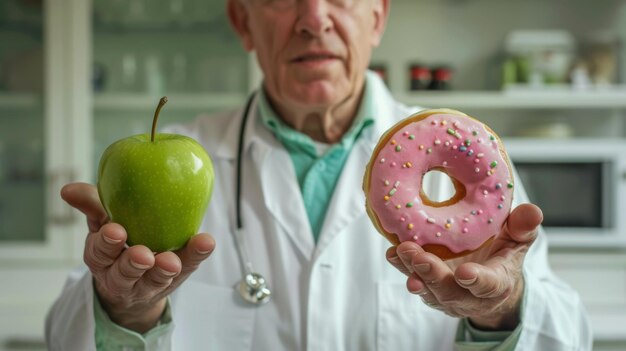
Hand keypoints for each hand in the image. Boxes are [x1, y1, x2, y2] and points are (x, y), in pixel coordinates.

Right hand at [61, 182, 215, 332]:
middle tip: (143, 254)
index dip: (106, 244)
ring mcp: (149, 282)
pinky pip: (188, 267)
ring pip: (155, 280)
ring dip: (163, 270)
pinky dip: (196, 255)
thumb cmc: (117, 244)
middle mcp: (122, 275)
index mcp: (101, 258)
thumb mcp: (101, 224)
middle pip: (125, 273)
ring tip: (171, 262)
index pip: (99, 253)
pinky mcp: (176, 278)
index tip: (115, 230)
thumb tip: (68, 189)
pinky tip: (206, 242)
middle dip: (133, 263)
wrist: (134, 286)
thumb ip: (92, 205)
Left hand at [386, 203, 542, 330]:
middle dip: (433, 275)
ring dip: (412, 271)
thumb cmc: (503, 257)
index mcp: (497, 283)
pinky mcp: (430, 291)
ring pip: (428, 289)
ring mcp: (448, 296)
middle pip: (450, 291)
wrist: (491, 286)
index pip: (488, 284)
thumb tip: (533, 211)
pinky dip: (403, 269)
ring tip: (399, 253)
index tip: (465, 273)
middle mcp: (470, 296)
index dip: (477, 280)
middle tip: (418, 257)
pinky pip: (416, 281)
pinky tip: (393, 255)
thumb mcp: (518, 242)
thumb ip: (523, 228)